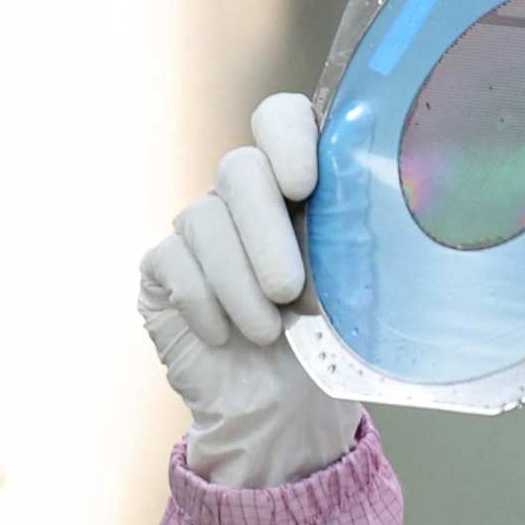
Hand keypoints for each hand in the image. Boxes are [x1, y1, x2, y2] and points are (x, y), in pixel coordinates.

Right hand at [139, 91, 364, 488]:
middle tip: (289, 290)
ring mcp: (199, 226)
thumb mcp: (353, 288)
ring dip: (239, 285)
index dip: (286, 138)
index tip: (303, 185)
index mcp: (298, 179)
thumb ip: (352, 245)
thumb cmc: (327, 339)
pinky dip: (204, 304)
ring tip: (269, 333)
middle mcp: (244, 192)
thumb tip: (360, 232)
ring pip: (203, 220)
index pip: (280, 119)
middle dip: (264, 233)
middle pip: (238, 170)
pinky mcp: (163, 266)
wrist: (282, 406)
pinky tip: (226, 338)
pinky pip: (173, 264)